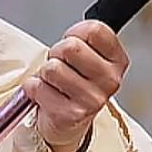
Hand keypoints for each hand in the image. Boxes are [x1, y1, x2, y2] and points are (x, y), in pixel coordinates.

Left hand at [23, 20, 128, 151]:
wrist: (69, 121)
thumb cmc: (75, 83)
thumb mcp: (88, 55)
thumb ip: (84, 37)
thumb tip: (71, 37)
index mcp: (117, 61)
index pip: (94, 30)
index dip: (76, 33)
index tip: (75, 43)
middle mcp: (109, 80)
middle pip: (71, 47)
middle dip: (57, 53)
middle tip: (61, 65)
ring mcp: (92, 99)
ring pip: (52, 67)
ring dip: (45, 73)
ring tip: (54, 81)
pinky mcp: (71, 114)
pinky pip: (38, 87)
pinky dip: (34, 88)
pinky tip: (46, 94)